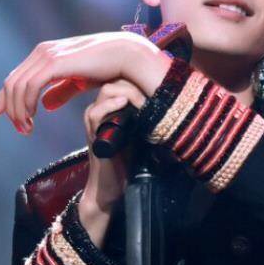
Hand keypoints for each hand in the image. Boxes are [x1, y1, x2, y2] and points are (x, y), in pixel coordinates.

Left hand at [0, 31, 160, 134]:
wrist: (126, 55)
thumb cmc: (108, 66)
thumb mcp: (79, 81)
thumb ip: (61, 90)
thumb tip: (45, 105)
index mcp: (46, 53)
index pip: (17, 76)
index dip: (6, 97)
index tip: (1, 115)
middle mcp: (43, 51)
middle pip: (12, 82)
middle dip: (11, 108)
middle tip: (21, 129)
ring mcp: (47, 55)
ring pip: (17, 86)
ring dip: (18, 110)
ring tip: (26, 128)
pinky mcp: (54, 62)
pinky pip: (30, 86)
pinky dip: (26, 103)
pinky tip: (33, 117)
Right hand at [78, 78, 146, 247]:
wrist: (112, 186)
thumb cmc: (128, 159)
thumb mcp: (141, 131)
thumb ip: (148, 114)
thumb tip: (172, 97)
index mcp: (112, 106)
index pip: (124, 78)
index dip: (141, 79)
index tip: (159, 87)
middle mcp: (101, 109)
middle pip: (117, 79)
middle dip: (137, 82)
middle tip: (153, 93)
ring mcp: (94, 120)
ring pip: (107, 90)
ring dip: (129, 92)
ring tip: (144, 102)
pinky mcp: (91, 133)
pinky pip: (95, 112)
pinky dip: (111, 105)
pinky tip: (124, 105)